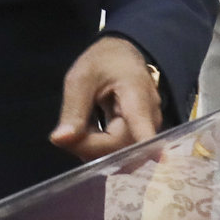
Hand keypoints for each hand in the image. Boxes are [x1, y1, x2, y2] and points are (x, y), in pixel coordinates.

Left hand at [50, 35, 163, 161]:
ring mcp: (145, 130)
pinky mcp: (138, 137)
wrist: (121, 55)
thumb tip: (60, 140)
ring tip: (75, 129)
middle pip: (121, 148)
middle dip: (89, 147)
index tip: (159, 163)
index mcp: (138, 97)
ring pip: (118, 154)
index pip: (143, 128)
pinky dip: (97, 146)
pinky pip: (117, 151)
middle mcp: (149, 119)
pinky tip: (86, 134)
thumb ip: (73, 110)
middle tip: (63, 135)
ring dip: (92, 148)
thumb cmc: (104, 62)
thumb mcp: (82, 78)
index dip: (146, 148)